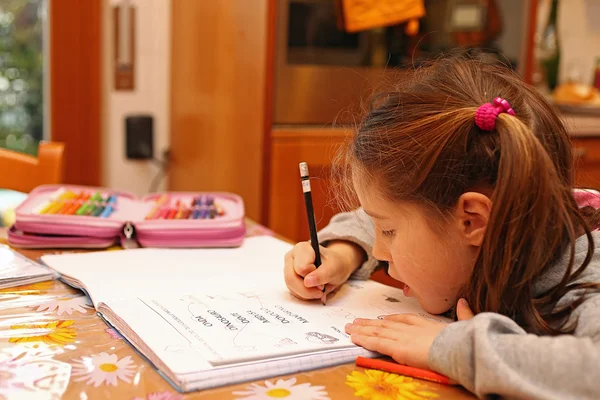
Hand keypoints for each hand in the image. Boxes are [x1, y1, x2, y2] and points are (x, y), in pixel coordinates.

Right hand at [284, 240, 363, 301]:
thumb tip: (307, 282)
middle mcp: (291, 258)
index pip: (301, 268)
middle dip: (307, 290)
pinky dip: (305, 295)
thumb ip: (322, 274)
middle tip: (321, 291)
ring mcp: (288, 269)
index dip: (313, 277)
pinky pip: (293, 292)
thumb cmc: (334, 264)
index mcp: (301, 249)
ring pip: (291, 287)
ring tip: (319, 290)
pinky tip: (313, 290)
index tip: (324, 280)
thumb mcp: (334, 267)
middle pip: (291, 278)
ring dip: (307, 294)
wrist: (334, 267)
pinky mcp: (290, 280)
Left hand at [344, 298, 474, 368]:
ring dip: (362, 330)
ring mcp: (402, 337)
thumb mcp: (466, 324)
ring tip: (350, 328)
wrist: (458, 348)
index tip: (382, 320)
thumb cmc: (463, 340)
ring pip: (377, 332)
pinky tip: (354, 338)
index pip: (404, 319)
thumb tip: (463, 302)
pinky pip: (376, 343)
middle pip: (385, 325)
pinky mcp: (396, 348)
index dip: (391, 320)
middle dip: (369, 324)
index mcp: (425, 323)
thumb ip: (464, 314)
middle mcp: (410, 328)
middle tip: (356, 322)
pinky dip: (364, 340)